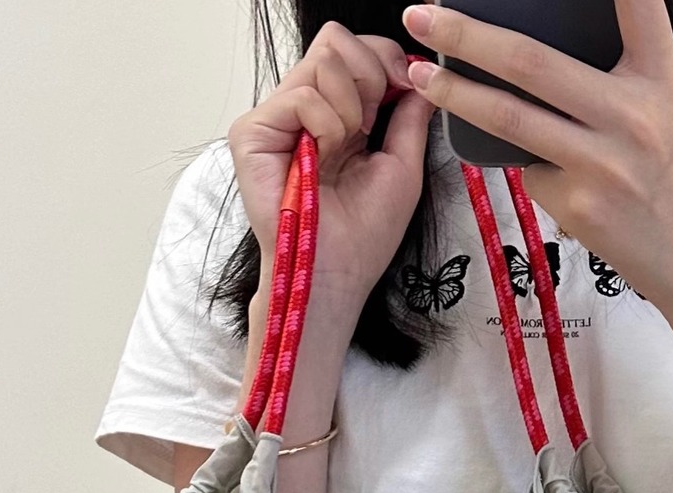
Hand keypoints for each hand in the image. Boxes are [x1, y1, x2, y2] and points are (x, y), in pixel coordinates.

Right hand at [229, 23, 435, 322]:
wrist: (337, 273)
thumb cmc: (364, 234)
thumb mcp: (403, 167)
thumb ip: (410, 117)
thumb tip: (420, 75)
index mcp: (334, 113)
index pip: (352, 48)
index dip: (385, 58)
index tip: (404, 91)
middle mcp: (301, 108)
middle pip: (335, 39)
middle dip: (370, 76)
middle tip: (370, 127)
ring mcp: (275, 116)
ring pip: (322, 60)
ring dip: (351, 108)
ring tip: (344, 150)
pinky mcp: (252, 131)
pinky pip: (302, 94)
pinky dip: (328, 125)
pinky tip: (323, 158)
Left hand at [400, 0, 672, 328]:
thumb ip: (625, 76)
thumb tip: (549, 52)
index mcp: (661, 81)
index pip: (638, 6)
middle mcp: (631, 115)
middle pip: (530, 60)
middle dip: (466, 34)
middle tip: (424, 14)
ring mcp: (601, 162)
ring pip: (508, 116)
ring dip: (454, 92)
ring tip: (423, 75)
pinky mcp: (577, 204)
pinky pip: (530, 169)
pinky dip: (525, 162)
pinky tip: (547, 172)